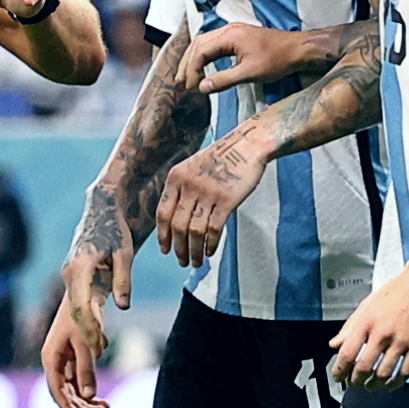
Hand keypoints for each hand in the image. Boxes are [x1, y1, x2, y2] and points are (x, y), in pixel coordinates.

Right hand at [42, 298, 109, 407]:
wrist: (85, 290)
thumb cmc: (82, 313)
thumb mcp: (85, 342)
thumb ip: (86, 369)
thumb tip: (88, 395)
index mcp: (51, 357)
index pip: (57, 390)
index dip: (70, 406)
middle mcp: (54, 361)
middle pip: (65, 392)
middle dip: (81, 405)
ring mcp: (64, 360)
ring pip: (73, 388)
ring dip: (87, 400)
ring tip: (105, 407)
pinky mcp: (73, 356)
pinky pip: (80, 379)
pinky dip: (90, 389)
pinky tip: (103, 398)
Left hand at [156, 128, 265, 267]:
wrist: (246, 146)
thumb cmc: (220, 159)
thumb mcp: (191, 168)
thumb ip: (181, 190)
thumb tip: (173, 222)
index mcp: (176, 177)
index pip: (162, 213)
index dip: (162, 235)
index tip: (165, 249)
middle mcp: (189, 185)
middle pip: (177, 226)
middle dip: (178, 248)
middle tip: (181, 261)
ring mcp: (207, 193)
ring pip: (195, 231)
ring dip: (194, 251)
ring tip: (196, 262)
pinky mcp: (226, 200)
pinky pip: (214, 229)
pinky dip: (210, 244)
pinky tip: (209, 252)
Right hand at [177, 24, 305, 93]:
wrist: (298, 50)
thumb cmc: (277, 60)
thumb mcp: (249, 73)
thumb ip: (224, 80)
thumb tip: (202, 87)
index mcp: (229, 35)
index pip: (200, 51)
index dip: (192, 70)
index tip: (191, 87)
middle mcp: (228, 29)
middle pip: (198, 43)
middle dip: (188, 63)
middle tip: (181, 81)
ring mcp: (233, 31)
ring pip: (205, 42)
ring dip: (195, 58)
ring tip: (188, 76)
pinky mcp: (238, 36)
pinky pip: (214, 43)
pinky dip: (205, 55)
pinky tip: (203, 66)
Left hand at [329, 266, 408, 389]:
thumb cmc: (393, 293)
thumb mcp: (366, 306)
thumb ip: (349, 327)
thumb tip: (334, 344)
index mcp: (366, 321)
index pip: (347, 353)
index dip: (340, 369)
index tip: (337, 377)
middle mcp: (382, 332)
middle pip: (364, 367)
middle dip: (355, 380)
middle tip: (353, 384)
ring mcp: (401, 341)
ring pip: (384, 373)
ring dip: (374, 384)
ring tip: (370, 386)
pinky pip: (405, 371)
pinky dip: (396, 383)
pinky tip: (390, 385)